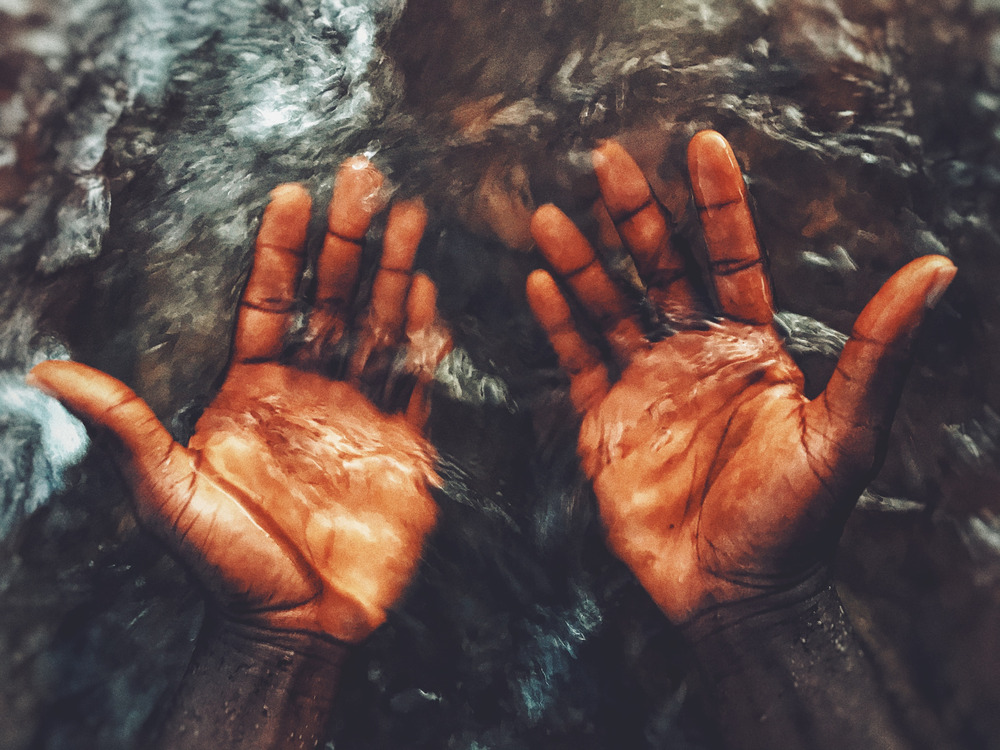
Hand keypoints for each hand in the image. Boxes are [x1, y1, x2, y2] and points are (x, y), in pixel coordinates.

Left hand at [29, 158, 449, 642]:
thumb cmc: (226, 564)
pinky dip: (423, 337)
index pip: (271, 301)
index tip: (293, 194)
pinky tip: (429, 292)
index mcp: (253, 389)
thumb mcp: (165, 493)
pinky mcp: (402, 445)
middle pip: (333, 298)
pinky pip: (415, 380)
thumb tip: (49, 370)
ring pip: (380, 325)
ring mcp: (359, 413)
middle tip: (365, 178)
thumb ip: (126, 427)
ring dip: (395, 270)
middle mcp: (309, 389)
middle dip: (350, 239)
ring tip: (409, 214)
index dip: (283, 250)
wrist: (296, 625)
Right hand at [527, 131, 954, 622]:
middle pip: (659, 268)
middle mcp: (694, 354)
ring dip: (583, 261)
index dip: (718, 203)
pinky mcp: (605, 423)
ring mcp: (645, 386)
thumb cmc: (796, 520)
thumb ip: (879, 352)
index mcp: (751, 347)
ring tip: (551, 215)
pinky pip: (578, 362)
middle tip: (606, 158)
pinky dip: (559, 323)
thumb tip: (937, 267)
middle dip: (634, 213)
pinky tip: (541, 283)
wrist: (734, 594)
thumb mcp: (846, 434)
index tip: (703, 145)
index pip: (733, 257)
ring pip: (609, 307)